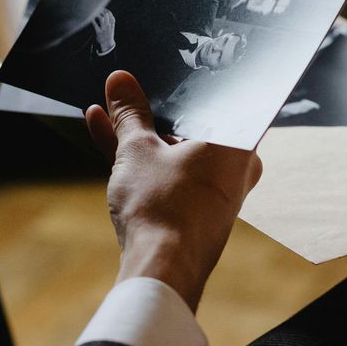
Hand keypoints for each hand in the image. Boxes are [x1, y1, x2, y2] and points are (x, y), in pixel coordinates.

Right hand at [84, 70, 261, 311]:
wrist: (161, 271)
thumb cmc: (163, 209)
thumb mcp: (137, 149)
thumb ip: (130, 114)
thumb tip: (120, 82)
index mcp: (239, 144)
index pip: (215, 100)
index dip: (182, 87)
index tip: (155, 75)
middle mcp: (236, 168)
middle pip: (191, 127)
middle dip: (154, 111)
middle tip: (125, 91)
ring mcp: (215, 192)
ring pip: (175, 151)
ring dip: (141, 133)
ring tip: (107, 109)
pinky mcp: (195, 211)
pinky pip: (169, 173)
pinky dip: (145, 159)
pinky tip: (108, 135)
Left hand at [90, 8, 116, 55]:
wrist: (107, 43)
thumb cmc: (108, 32)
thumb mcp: (111, 26)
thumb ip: (108, 19)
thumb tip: (102, 10)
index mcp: (112, 23)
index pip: (109, 13)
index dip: (104, 9)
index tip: (100, 7)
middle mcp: (109, 25)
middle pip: (106, 14)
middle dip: (100, 10)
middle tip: (95, 8)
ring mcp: (104, 29)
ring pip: (101, 18)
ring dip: (96, 14)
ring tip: (93, 12)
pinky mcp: (99, 32)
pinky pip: (95, 24)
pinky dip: (92, 20)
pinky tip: (90, 18)